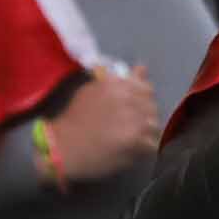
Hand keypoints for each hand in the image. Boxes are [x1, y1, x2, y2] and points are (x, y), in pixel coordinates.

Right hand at [44, 63, 161, 181]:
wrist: (63, 146)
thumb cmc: (75, 118)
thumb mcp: (94, 90)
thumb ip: (122, 79)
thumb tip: (143, 68)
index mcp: (118, 84)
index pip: (146, 89)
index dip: (141, 101)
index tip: (131, 110)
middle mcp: (129, 99)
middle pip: (152, 107)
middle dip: (144, 117)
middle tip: (128, 128)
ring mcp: (135, 120)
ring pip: (155, 126)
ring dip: (145, 133)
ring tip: (128, 140)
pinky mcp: (136, 141)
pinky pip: (152, 144)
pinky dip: (144, 148)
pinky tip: (131, 150)